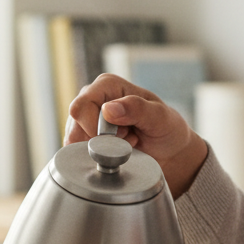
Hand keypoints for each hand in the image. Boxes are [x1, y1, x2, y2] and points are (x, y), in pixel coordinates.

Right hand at [65, 74, 208, 197]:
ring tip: (123, 145)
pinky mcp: (84, 137)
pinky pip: (77, 152)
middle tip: (126, 140)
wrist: (169, 151)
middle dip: (100, 141)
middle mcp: (92, 98)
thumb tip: (108, 109)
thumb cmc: (166, 129)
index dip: (94, 127)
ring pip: (74, 141)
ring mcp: (86, 118)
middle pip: (75, 125)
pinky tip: (115, 153)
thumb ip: (137, 109)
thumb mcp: (160, 117)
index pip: (82, 106)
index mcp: (107, 85)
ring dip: (100, 150)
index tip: (120, 136)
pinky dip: (97, 158)